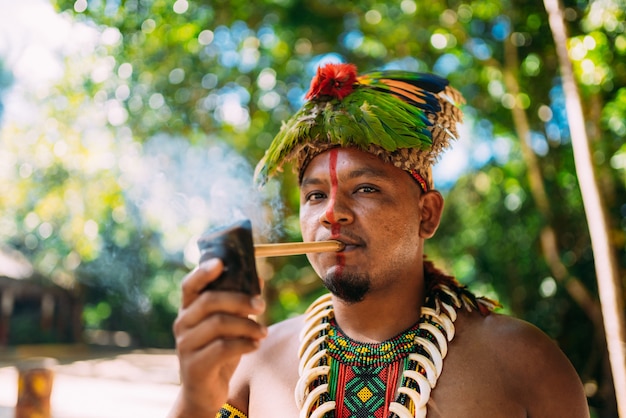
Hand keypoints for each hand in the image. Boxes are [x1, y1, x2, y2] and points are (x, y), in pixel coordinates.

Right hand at [171, 258, 266, 416]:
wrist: (204, 392)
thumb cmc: (218, 352)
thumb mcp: (229, 326)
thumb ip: (239, 303)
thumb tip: (258, 279)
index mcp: (189, 310)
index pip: (190, 285)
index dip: (203, 272)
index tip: (221, 262)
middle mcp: (182, 324)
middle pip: (209, 301)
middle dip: (240, 300)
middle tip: (262, 304)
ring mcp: (185, 345)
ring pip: (218, 324)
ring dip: (247, 325)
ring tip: (264, 331)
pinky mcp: (194, 366)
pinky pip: (222, 349)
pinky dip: (244, 344)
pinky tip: (255, 345)